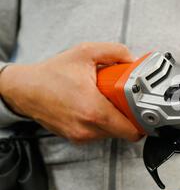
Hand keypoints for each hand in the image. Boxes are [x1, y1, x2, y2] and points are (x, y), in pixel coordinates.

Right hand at [0, 43, 142, 143]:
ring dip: (115, 119)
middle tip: (127, 100)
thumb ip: (115, 52)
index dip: (143, 121)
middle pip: (124, 131)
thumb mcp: (86, 53)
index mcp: (94, 110)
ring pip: (112, 133)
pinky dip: (102, 121)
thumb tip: (133, 60)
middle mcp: (88, 128)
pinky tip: (95, 105)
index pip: (131, 130)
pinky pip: (98, 133)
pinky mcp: (76, 138)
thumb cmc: (50, 74)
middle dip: (129, 116)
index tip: (146, 111)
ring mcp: (81, 135)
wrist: (24, 89)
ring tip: (107, 100)